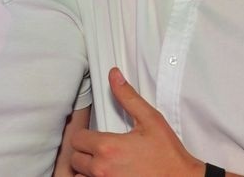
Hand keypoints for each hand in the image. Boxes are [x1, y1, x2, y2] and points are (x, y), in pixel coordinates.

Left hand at [70, 68, 203, 176]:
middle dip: (85, 152)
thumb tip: (115, 77)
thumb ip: (128, 97)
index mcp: (108, 148)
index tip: (95, 135)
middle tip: (101, 149)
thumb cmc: (168, 155)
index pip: (78, 139)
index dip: (86, 135)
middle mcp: (102, 169)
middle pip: (75, 158)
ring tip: (102, 163)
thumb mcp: (150, 120)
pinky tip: (108, 174)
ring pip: (79, 176)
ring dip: (87, 170)